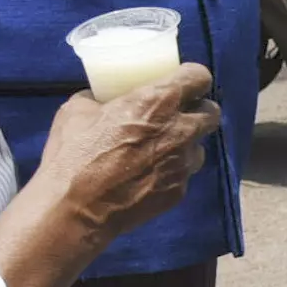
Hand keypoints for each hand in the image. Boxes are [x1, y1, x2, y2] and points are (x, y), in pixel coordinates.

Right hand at [26, 70, 220, 240]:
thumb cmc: (74, 155)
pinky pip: (185, 174)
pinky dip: (173, 171)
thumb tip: (98, 99)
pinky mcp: (180, 191)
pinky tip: (150, 175)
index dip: (193, 78)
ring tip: (162, 149)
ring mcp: (183, 163)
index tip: (183, 83)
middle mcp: (180, 130)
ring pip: (200, 146)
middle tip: (178, 115)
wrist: (76, 209)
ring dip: (187, 144)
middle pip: (212, 112)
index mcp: (158, 102)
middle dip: (198, 110)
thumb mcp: (76, 112)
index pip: (200, 77)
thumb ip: (97, 100)